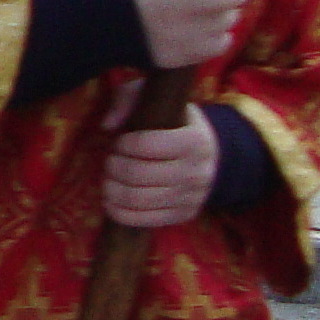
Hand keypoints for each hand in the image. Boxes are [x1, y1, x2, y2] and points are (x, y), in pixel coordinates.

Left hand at [99, 104, 217, 229]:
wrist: (212, 156)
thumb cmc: (176, 124)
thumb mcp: (159, 101)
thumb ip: (130, 99)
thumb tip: (107, 124)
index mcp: (193, 140)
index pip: (147, 144)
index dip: (124, 144)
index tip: (120, 142)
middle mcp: (196, 171)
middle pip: (138, 175)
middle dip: (113, 167)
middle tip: (110, 161)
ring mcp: (190, 197)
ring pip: (137, 199)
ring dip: (112, 189)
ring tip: (108, 180)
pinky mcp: (182, 216)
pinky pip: (143, 220)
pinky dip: (118, 211)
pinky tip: (110, 200)